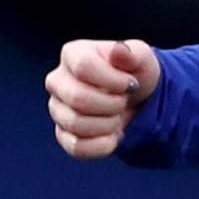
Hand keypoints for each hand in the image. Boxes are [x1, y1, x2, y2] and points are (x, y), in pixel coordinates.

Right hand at [45, 38, 159, 159]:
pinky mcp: (62, 134)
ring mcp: (56, 109)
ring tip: (117, 115)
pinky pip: (76, 147)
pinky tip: (113, 136)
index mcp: (72, 54)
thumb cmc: (133, 73)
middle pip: (78, 99)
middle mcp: (57, 80)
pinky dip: (102, 145)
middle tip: (123, 101)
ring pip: (76, 125)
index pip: (83, 67)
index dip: (112, 80)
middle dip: (111, 105)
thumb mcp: (141, 57)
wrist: (135, 100)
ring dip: (108, 124)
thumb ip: (132, 53)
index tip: (130, 83)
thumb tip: (118, 50)